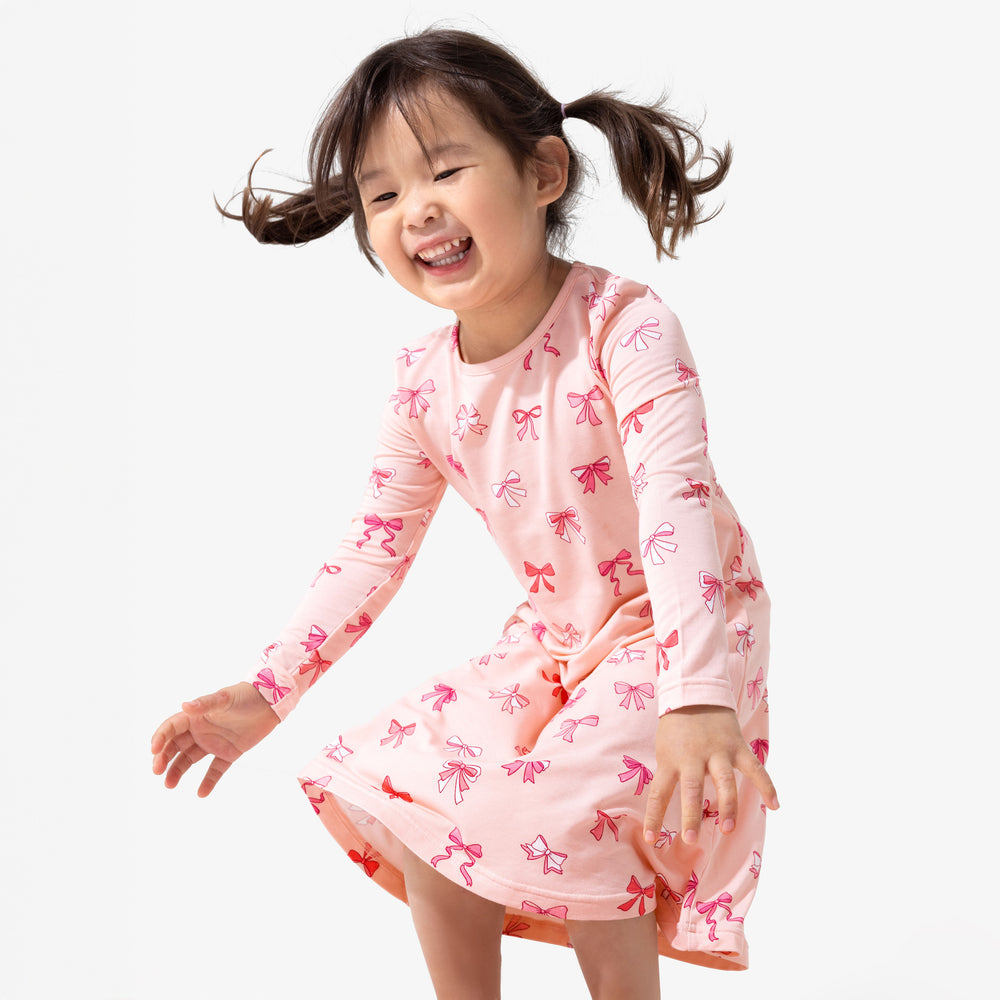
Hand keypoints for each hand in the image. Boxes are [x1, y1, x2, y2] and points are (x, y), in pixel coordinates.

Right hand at [151, 682, 279, 796]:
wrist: (270, 703)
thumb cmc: (245, 696)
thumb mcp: (225, 699)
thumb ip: (205, 704)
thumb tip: (184, 705)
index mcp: (196, 716)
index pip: (171, 728)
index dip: (160, 738)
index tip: (154, 751)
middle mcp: (201, 730)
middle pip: (175, 746)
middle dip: (164, 758)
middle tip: (157, 772)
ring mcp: (213, 743)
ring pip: (189, 760)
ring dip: (178, 772)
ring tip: (170, 785)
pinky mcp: (228, 753)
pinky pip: (215, 770)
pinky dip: (208, 782)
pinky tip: (201, 793)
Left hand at [642, 705, 778, 845]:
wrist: (695, 691)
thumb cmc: (676, 727)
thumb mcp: (664, 749)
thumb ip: (670, 774)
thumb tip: (667, 806)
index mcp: (670, 759)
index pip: (659, 793)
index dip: (654, 817)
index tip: (651, 839)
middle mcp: (693, 757)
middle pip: (691, 789)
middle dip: (691, 815)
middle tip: (690, 838)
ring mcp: (717, 752)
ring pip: (724, 782)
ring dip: (727, 807)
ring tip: (728, 829)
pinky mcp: (737, 746)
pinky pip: (755, 768)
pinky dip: (767, 786)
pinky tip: (775, 806)